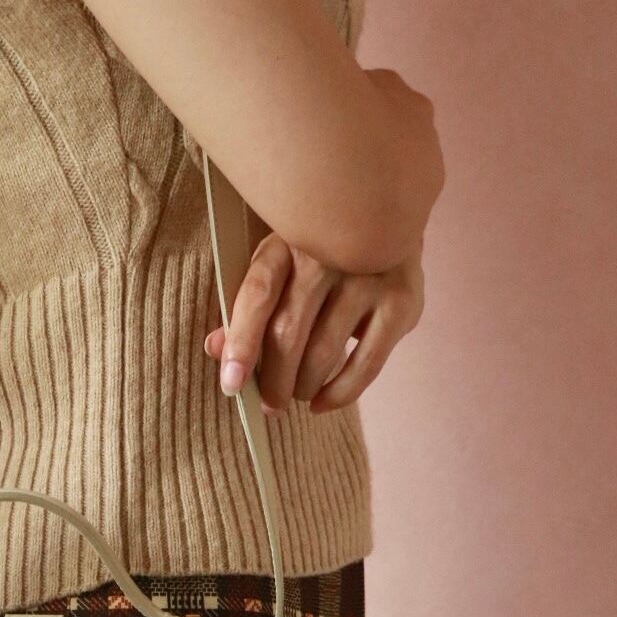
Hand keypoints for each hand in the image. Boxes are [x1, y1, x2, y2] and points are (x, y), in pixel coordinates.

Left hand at [204, 230, 425, 414]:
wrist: (385, 214)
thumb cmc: (316, 254)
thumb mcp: (275, 266)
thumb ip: (246, 307)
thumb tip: (215, 349)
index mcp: (286, 243)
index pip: (258, 296)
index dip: (242, 343)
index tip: (232, 385)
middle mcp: (328, 256)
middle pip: (289, 333)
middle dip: (273, 381)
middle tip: (269, 403)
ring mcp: (369, 277)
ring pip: (324, 353)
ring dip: (303, 387)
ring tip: (296, 393)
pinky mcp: (401, 302)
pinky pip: (366, 365)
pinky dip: (340, 394)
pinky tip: (323, 403)